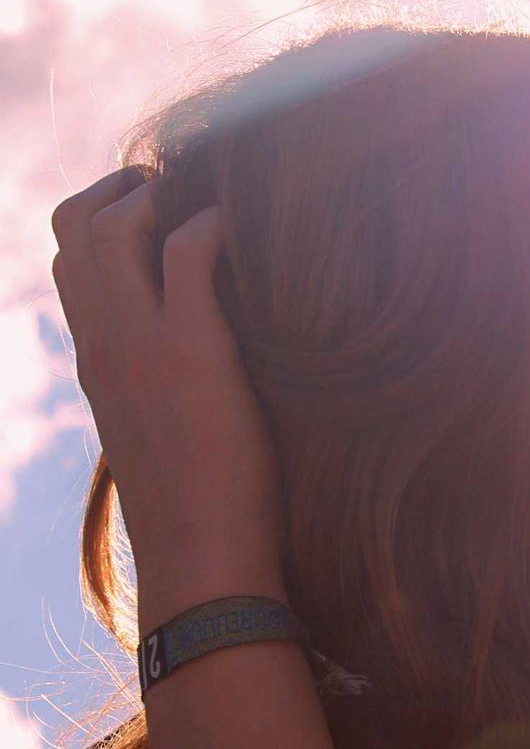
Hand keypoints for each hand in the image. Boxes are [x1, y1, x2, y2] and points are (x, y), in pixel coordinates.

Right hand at [50, 167, 286, 572]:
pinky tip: (240, 231)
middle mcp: (104, 345)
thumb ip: (157, 396)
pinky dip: (210, 225)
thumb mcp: (159, 442)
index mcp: (96, 364)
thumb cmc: (196, 513)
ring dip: (154, 197)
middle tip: (169, 189)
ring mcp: (141, 345)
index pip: (70, 267)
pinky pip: (187, 254)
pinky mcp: (192, 352)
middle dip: (117, 190)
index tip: (147, 215)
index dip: (101, 223)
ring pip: (111, 227)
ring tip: (200, 199)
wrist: (203, 559)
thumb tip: (190, 379)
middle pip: (74, 229)